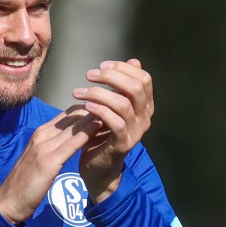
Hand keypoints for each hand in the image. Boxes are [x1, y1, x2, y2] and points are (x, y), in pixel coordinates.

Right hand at [0, 107, 102, 224]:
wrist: (10, 200)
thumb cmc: (26, 182)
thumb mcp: (40, 158)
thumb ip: (53, 146)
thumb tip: (70, 140)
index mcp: (40, 134)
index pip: (66, 115)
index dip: (86, 109)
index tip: (104, 105)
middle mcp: (42, 136)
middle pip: (71, 117)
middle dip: (92, 109)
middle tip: (112, 101)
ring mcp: (44, 147)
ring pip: (73, 126)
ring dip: (93, 116)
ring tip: (111, 107)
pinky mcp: (48, 161)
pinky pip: (71, 143)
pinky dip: (86, 133)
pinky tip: (99, 125)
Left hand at [72, 59, 153, 201]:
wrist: (99, 165)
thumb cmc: (103, 131)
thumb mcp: (114, 104)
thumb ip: (124, 85)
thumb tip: (135, 61)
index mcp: (145, 105)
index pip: (144, 78)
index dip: (124, 68)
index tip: (103, 67)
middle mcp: (145, 118)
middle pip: (136, 88)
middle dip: (111, 77)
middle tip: (90, 75)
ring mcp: (136, 132)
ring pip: (124, 104)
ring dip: (99, 93)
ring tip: (79, 92)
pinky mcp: (123, 144)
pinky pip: (115, 123)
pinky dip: (99, 111)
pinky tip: (85, 106)